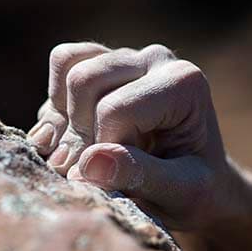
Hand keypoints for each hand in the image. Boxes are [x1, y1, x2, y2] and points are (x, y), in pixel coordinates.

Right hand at [28, 42, 234, 230]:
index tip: (116, 180)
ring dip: (62, 118)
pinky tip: (70, 136)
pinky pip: (64, 64)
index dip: (103, 150)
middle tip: (84, 172)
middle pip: (84, 81)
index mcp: (183, 83)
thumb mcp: (181, 192)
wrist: (195, 176)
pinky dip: (56, 103)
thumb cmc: (194, 186)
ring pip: (70, 67)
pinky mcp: (107, 64)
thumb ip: (138, 175)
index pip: (113, 110)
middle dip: (77, 133)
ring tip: (74, 156)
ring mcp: (128, 58)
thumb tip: (87, 163)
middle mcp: (155, 59)